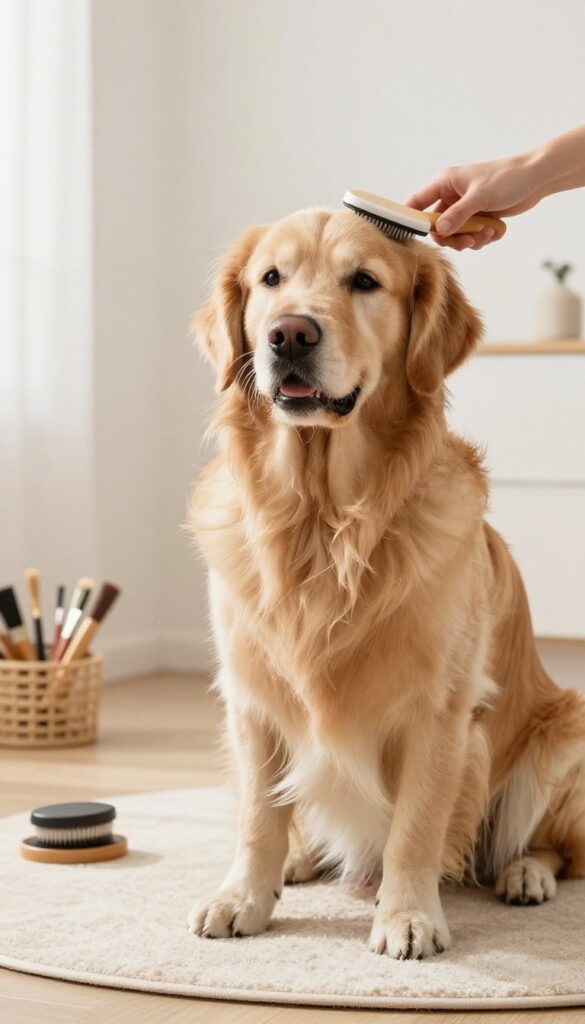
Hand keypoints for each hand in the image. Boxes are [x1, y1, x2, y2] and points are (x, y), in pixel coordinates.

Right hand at [406, 153, 542, 250]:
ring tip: (485, 235)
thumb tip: (439, 231)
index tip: (410, 236)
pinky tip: (493, 231)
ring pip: (454, 235)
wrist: (535, 179)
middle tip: (466, 240)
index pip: (417, 202)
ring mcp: (465, 209)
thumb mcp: (480, 196)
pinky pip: (470, 236)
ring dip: (468, 240)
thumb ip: (458, 214)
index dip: (411, 219)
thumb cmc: (507, 178)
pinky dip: (480, 239)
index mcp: (446, 183)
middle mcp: (452, 196)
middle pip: (436, 227)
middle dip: (451, 238)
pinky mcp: (478, 218)